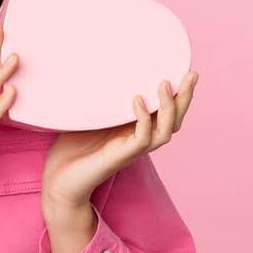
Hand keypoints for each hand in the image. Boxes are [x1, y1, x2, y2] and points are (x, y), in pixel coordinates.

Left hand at [41, 71, 200, 208]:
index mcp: (135, 131)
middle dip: (185, 98)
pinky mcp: (121, 157)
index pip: (165, 113)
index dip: (178, 95)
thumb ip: (99, 101)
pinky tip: (136, 100)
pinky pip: (142, 139)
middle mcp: (139, 141)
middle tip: (191, 74)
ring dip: (169, 108)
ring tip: (164, 84)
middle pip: (174, 120)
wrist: (60, 181)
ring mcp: (132, 150)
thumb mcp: (89, 119)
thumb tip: (96, 71)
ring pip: (165, 130)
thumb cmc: (72, 150)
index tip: (184, 70)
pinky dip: (143, 119)